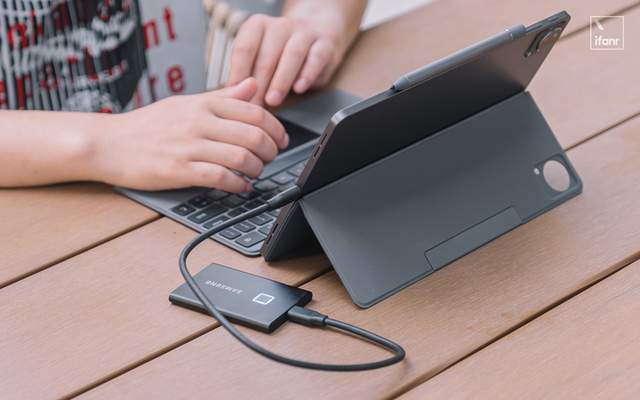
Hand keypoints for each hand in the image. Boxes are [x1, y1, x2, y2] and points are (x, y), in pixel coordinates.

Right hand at [91, 78, 288, 191]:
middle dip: (270, 151)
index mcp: (203, 103)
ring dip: (256, 170)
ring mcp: (188, 146)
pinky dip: (238, 186)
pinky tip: (241, 188)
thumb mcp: (186, 103)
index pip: (255, 111)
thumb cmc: (148, 125)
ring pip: (241, 158)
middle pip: (254, 136)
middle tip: (269, 159)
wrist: (108, 143)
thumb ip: (223, 97)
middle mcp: (198, 121)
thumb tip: (252, 86)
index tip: (280, 140)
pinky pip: (221, 178)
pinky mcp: (179, 170)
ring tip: (255, 173)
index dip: (276, 129)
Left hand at [228, 14, 347, 106]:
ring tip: (273, 100)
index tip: (235, 95)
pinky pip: (316, 58)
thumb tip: (233, 99)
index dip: (238, 74)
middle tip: (253, 105)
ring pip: (292, 56)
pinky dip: (307, 75)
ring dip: (280, 81)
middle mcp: (281, 26)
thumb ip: (248, 75)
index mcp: (259, 26)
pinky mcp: (325, 45)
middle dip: (258, 85)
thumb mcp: (262, 58)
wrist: (318, 34)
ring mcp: (305, 33)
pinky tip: (299, 88)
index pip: (244, 48)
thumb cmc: (282, 52)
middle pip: (267, 56)